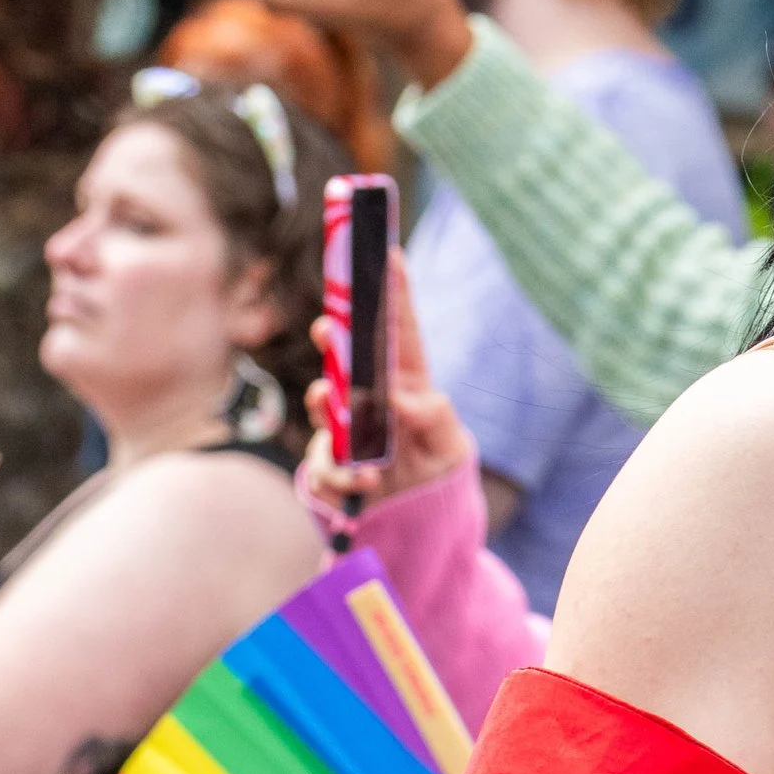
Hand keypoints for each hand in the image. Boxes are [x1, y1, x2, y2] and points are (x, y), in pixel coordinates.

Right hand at [299, 254, 471, 507]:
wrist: (419, 519)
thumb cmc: (437, 469)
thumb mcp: (451, 447)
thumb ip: (436, 420)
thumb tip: (405, 400)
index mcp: (405, 382)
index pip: (398, 331)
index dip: (393, 292)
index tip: (390, 254)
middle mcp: (369, 398)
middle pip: (345, 356)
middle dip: (333, 337)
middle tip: (328, 329)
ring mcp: (345, 428)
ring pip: (323, 404)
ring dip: (328, 409)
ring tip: (341, 415)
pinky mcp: (330, 462)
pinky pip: (322, 462)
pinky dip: (339, 474)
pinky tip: (363, 484)